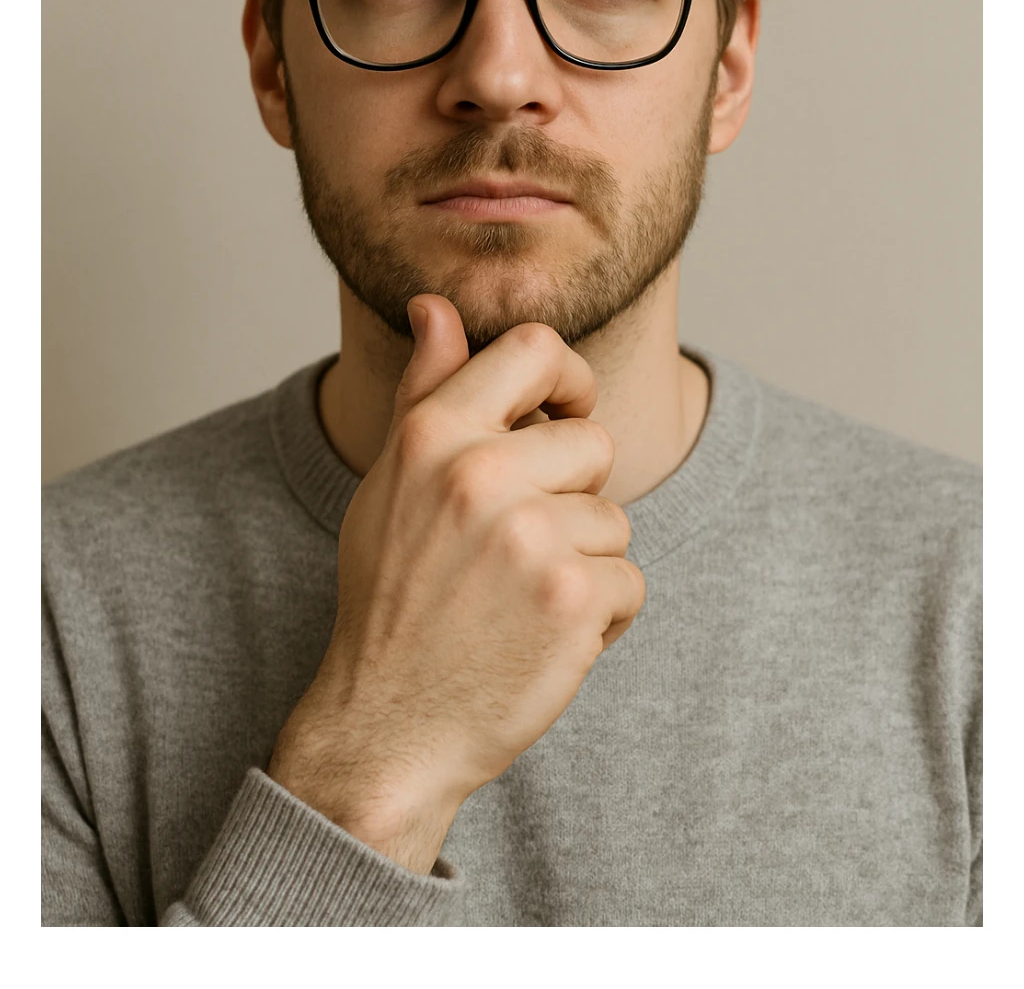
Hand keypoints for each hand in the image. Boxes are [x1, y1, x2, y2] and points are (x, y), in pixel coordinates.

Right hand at [267, 294, 644, 872]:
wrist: (389, 724)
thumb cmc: (392, 595)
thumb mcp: (392, 482)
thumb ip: (425, 388)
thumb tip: (435, 305)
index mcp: (436, 434)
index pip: (537, 348)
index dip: (566, 379)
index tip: (561, 416)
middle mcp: (482, 473)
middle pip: (591, 441)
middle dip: (572, 492)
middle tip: (517, 545)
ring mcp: (532, 536)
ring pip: (614, 519)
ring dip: (584, 560)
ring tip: (519, 597)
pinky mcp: (574, 599)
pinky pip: (629, 581)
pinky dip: (600, 616)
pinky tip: (541, 636)